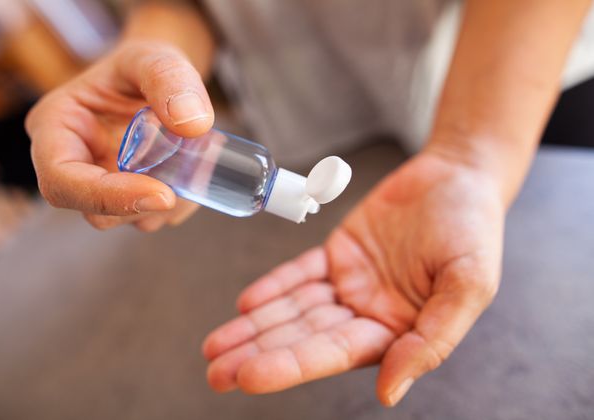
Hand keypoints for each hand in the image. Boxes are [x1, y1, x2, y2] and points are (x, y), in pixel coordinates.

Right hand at [26, 41, 213, 230]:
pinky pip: (152, 215)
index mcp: (56, 127)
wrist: (161, 80)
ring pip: (129, 219)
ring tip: (198, 165)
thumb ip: (169, 78)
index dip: (108, 197)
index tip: (163, 194)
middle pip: (96, 211)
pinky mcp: (128, 197)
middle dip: (146, 203)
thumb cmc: (145, 64)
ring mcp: (101, 185)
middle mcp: (71, 163)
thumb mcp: (155, 56)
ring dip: (169, 205)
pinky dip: (180, 203)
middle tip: (189, 180)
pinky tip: (195, 174)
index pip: (62, 180)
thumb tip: (193, 124)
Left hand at [203, 151, 504, 405]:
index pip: (335, 353)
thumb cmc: (474, 230)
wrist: (459, 175)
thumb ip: (432, 340)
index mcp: (398, 331)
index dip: (291, 365)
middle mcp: (368, 313)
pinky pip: (301, 273)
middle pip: (305, 338)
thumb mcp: (469, 285)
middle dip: (260, 354)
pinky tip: (246, 304)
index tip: (249, 376)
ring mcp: (351, 284)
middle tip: (215, 372)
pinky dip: (274, 286)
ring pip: (294, 309)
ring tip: (213, 346)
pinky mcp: (338, 254)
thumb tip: (389, 393)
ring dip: (255, 326)